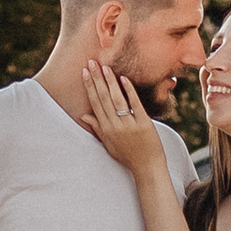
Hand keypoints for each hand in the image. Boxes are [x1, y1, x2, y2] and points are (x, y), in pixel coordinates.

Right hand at [82, 56, 168, 173]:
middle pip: (103, 98)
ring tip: (105, 67)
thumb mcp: (108, 144)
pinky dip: (129, 91)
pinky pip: (134, 104)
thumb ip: (97, 128)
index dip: (89, 87)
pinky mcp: (144, 124)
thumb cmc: (128, 156)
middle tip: (91, 62)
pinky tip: (124, 78)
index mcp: (106, 130)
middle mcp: (115, 126)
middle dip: (96, 79)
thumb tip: (83, 116)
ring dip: (110, 82)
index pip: (95, 103)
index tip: (84, 72)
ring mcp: (129, 125)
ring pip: (116, 99)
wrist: (147, 167)